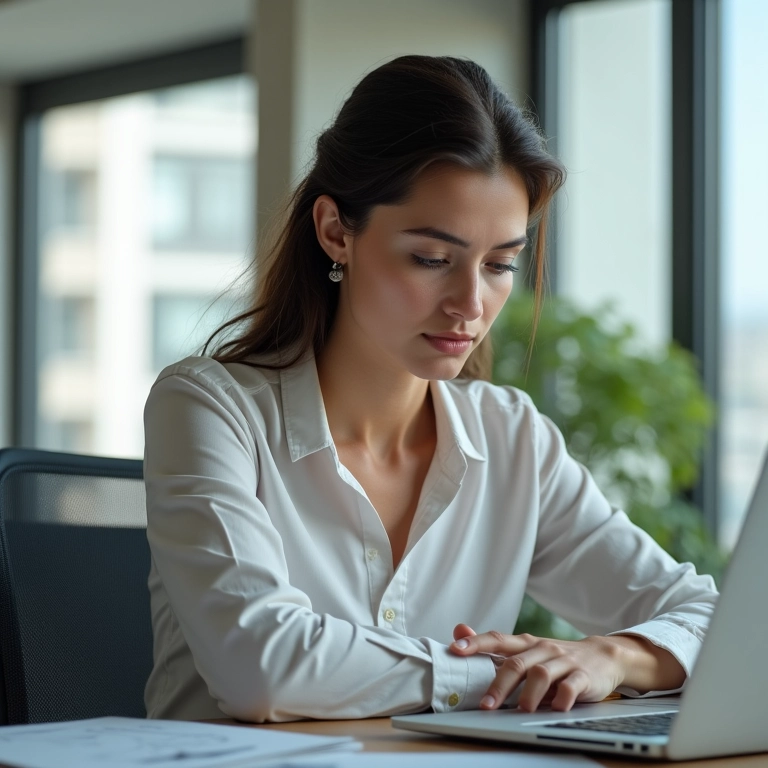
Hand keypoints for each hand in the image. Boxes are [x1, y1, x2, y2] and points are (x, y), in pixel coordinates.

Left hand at [450, 626, 683, 712]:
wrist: (604, 655)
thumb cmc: (557, 657)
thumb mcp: (527, 650)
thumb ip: (494, 647)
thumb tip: (459, 632)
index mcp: (526, 644)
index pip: (497, 639)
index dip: (476, 643)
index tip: (455, 650)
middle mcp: (542, 649)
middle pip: (517, 664)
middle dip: (499, 684)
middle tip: (486, 704)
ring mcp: (563, 662)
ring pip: (541, 675)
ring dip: (529, 694)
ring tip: (520, 710)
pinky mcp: (583, 676)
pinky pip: (570, 686)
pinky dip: (561, 698)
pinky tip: (555, 708)